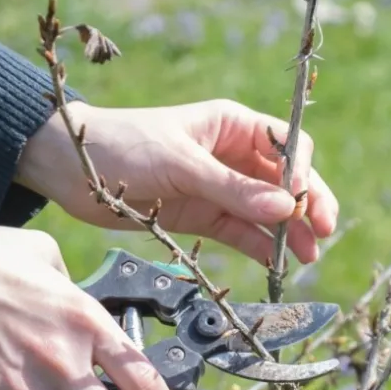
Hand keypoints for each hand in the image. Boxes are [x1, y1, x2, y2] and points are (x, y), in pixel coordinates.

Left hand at [15, 101, 338, 263]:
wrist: (68, 167)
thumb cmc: (123, 145)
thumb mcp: (181, 163)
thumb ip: (234, 189)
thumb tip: (286, 208)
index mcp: (233, 126)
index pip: (288, 145)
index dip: (302, 171)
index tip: (302, 198)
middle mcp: (234, 156)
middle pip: (288, 182)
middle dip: (309, 205)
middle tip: (323, 231)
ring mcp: (222, 188)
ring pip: (270, 211)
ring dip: (290, 232)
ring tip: (307, 256)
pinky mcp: (205, 217)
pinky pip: (244, 233)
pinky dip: (262, 247)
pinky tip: (277, 263)